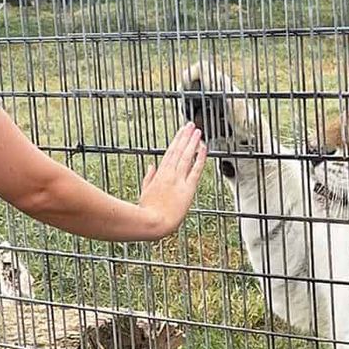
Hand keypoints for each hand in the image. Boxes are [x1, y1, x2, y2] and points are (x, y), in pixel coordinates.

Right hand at [137, 124, 206, 238]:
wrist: (154, 222)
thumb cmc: (148, 211)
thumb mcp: (145, 192)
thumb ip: (149, 177)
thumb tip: (151, 166)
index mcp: (160, 174)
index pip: (170, 152)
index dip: (177, 140)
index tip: (182, 131)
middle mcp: (170, 174)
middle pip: (179, 151)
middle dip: (185, 137)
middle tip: (191, 125)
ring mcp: (179, 180)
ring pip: (186, 156)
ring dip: (192, 142)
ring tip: (197, 131)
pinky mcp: (188, 188)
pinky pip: (196, 169)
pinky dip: (200, 157)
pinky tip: (203, 148)